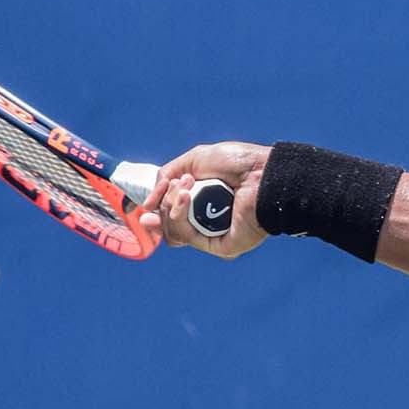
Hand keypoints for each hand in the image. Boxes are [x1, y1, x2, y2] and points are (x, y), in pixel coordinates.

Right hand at [141, 141, 272, 258]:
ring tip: (188, 185)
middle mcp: (209, 224)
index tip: (146, 205)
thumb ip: (166, 177)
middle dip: (165, 204)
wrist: (262, 171)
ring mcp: (214, 236)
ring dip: (172, 205)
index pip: (172, 220)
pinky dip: (179, 214)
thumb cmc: (238, 163)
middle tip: (180, 185)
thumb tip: (148, 204)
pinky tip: (187, 195)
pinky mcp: (220, 246)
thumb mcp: (194, 161)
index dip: (156, 214)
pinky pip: (186, 236)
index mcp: (204, 206)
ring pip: (173, 232)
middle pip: (168, 227)